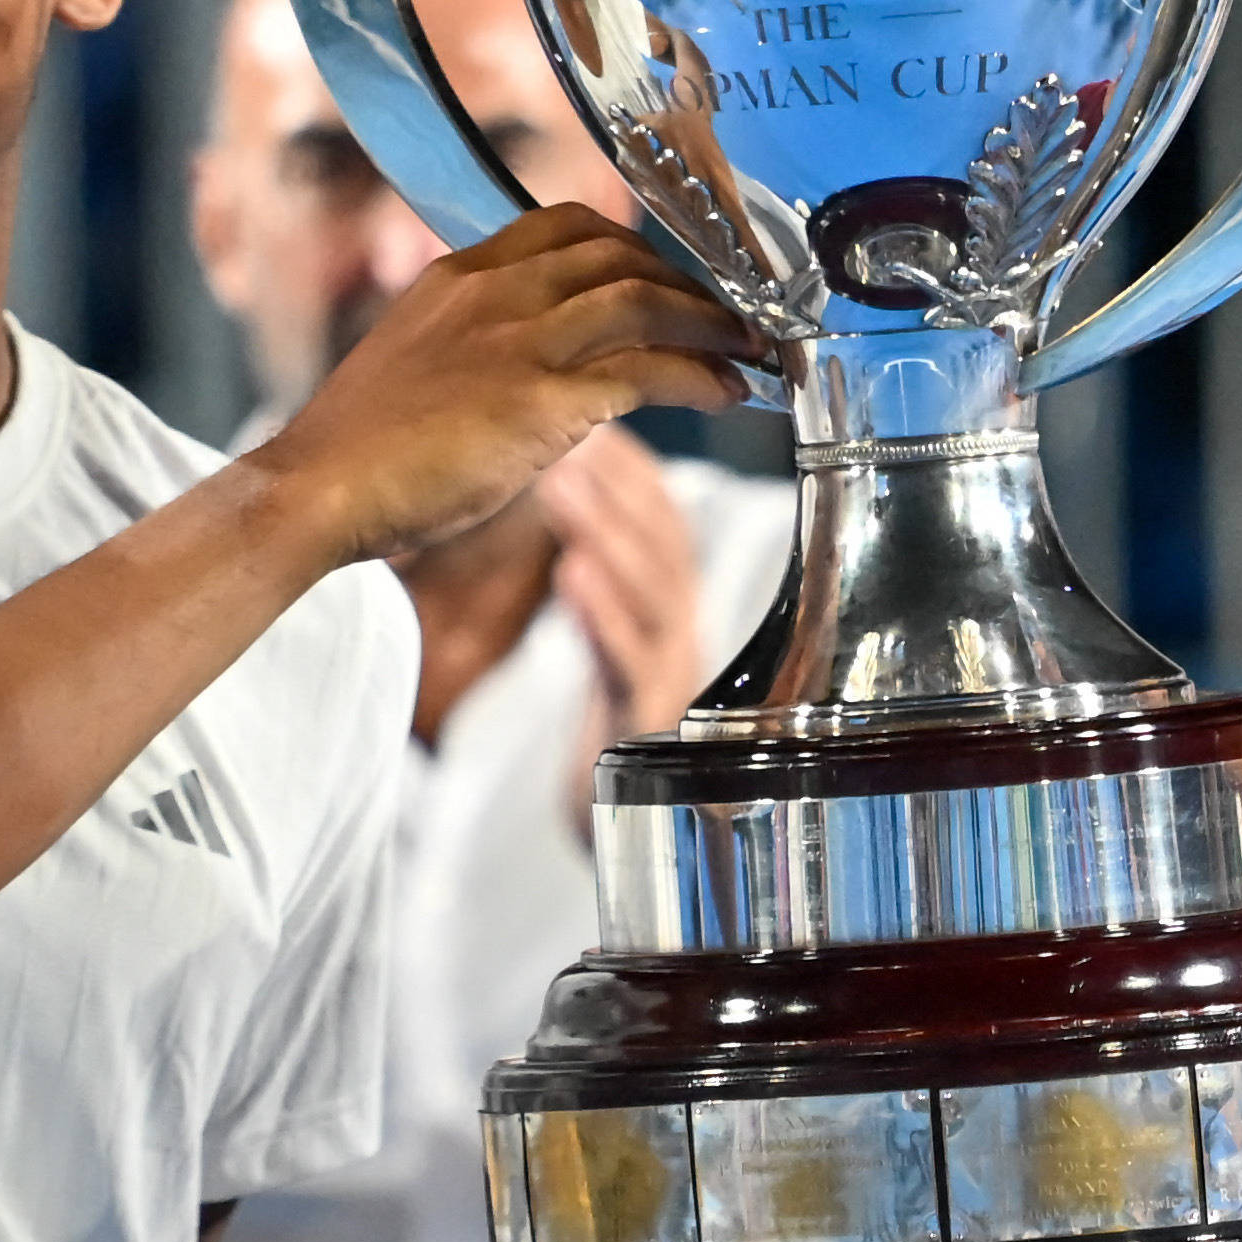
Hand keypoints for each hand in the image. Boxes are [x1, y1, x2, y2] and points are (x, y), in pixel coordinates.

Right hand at [249, 205, 752, 568]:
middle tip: (725, 314)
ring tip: (745, 350)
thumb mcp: (417, 362)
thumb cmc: (360, 448)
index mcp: (459, 275)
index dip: (631, 246)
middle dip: (685, 281)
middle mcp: (494, 291)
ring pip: (643, 299)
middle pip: (617, 253)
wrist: (317, 487)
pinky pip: (645, 368)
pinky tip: (723, 391)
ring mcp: (518, 340)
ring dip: (709, 323)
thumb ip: (475, 345)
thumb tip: (530, 369)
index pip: (564, 224)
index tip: (666, 274)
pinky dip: (698, 375)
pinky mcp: (540, 398)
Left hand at [537, 423, 719, 749]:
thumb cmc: (612, 725)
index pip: (664, 522)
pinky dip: (605, 617)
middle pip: (664, 546)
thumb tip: (563, 491)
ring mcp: (672, 680)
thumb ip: (599, 577)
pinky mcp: (647, 729)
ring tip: (559, 483)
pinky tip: (571, 576)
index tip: (589, 410)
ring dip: (606, 533)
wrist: (619, 830)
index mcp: (674, 611)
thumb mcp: (611, 643)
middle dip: (618, 484)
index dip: (633, 466)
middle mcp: (683, 637)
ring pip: (651, 595)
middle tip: (570, 427)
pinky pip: (630, 664)